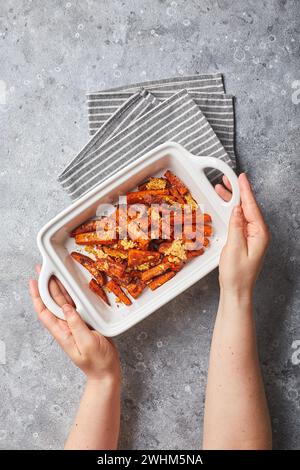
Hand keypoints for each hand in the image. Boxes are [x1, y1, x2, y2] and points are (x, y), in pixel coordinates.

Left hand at [29, 266, 119, 382]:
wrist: (107, 372)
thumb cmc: (97, 362)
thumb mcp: (87, 343)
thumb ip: (76, 325)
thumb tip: (67, 307)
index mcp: (62, 333)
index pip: (44, 311)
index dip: (37, 296)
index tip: (34, 281)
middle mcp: (66, 327)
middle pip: (53, 303)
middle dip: (47, 285)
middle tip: (44, 269)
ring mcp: (75, 325)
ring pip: (64, 302)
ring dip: (59, 287)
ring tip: (55, 272)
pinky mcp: (85, 323)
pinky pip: (77, 305)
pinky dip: (74, 294)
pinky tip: (73, 286)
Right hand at [215, 173, 269, 296]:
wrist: (236, 291)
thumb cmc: (237, 274)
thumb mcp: (234, 248)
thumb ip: (235, 226)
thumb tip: (236, 209)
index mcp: (260, 234)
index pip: (252, 207)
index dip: (245, 191)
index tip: (240, 177)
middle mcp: (259, 234)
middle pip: (248, 207)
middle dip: (238, 192)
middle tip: (227, 180)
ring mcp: (252, 237)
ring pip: (243, 213)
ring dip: (233, 201)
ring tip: (222, 189)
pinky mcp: (246, 241)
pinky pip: (240, 221)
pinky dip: (232, 212)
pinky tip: (227, 207)